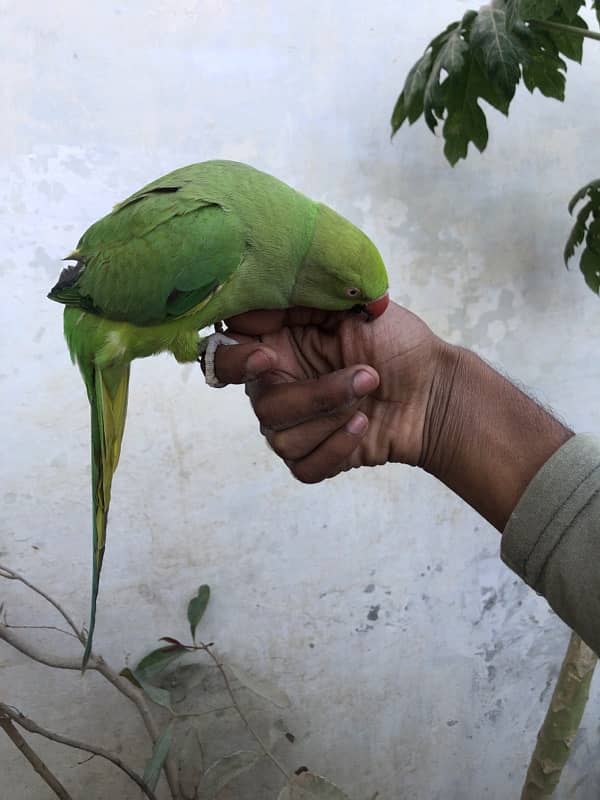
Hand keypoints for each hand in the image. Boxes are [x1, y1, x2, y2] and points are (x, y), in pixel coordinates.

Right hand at [214, 302, 455, 483]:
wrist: (435, 390)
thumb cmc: (397, 342)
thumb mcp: (350, 306)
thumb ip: (300, 299)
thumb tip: (247, 307)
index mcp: (277, 344)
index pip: (227, 355)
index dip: (235, 361)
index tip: (266, 357)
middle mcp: (278, 385)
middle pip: (261, 403)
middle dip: (314, 395)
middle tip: (364, 375)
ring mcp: (294, 424)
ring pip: (282, 437)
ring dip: (334, 417)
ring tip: (372, 395)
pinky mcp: (313, 456)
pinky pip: (303, 466)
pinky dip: (336, 448)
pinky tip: (364, 426)